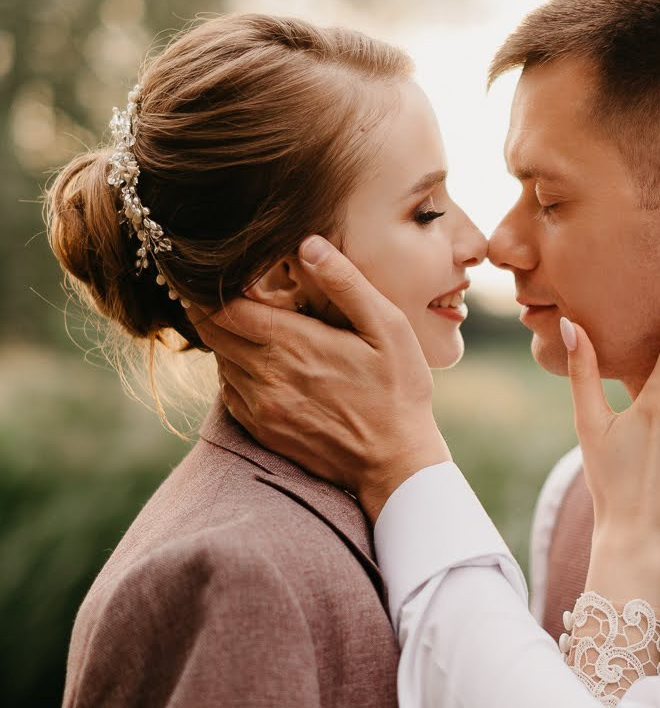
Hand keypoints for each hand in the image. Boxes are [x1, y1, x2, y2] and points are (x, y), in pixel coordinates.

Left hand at [192, 238, 448, 517]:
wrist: (395, 463)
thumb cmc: (399, 391)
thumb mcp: (388, 328)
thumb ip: (346, 284)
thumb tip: (308, 244)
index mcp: (294, 344)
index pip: (225, 309)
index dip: (212, 288)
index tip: (214, 273)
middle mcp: (267, 376)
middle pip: (213, 334)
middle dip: (212, 309)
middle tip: (222, 291)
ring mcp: (261, 407)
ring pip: (219, 362)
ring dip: (226, 341)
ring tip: (246, 323)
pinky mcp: (262, 430)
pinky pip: (229, 392)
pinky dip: (235, 372)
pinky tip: (260, 363)